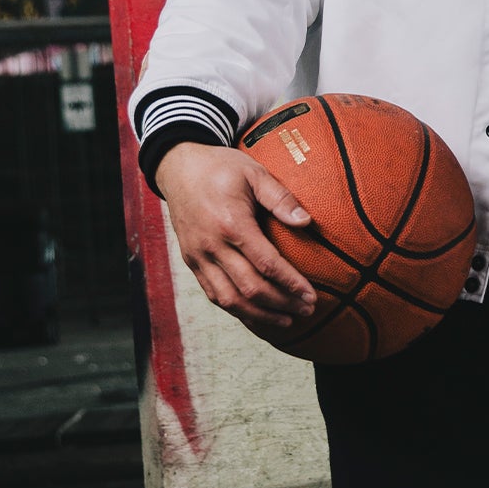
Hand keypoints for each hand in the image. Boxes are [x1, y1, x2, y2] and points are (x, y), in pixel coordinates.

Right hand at [156, 142, 316, 329]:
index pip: (266, 264)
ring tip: (286, 320)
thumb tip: (306, 222)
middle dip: (281, 304)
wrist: (177, 167)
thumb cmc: (220, 167)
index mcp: (230, 223)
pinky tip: (257, 316)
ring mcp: (198, 256)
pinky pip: (213, 294)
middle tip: (307, 310)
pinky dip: (237, 310)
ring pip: (229, 300)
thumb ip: (280, 197)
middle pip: (249, 288)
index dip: (291, 284)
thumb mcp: (254, 173)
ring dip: (259, 315)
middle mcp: (211, 245)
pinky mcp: (191, 262)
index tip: (311, 296)